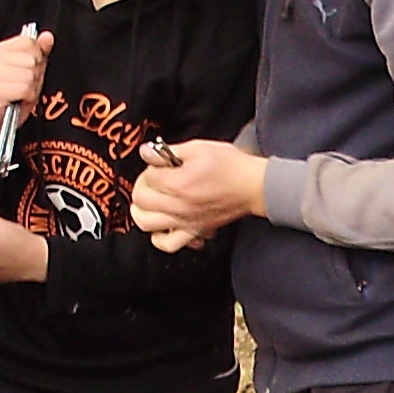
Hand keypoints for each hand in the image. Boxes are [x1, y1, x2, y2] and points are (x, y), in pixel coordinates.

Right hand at [0, 29, 52, 135]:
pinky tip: (20, 100)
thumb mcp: (32, 69)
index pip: (29, 42)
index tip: (31, 70)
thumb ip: (40, 51)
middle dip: (35, 75)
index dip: (37, 57)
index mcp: (1, 49)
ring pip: (29, 74)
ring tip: (23, 94)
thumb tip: (48, 36)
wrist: (2, 120)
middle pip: (31, 59)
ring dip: (32, 88)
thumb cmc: (17, 93)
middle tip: (26, 85)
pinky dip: (27, 97)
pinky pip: (24, 89)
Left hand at [131, 141, 266, 251]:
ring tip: (151, 202)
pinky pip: (167, 244)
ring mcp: (185, 222)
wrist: (253, 186)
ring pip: (146, 224)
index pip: (146, 177)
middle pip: (140, 201)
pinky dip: (160, 236)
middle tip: (154, 180)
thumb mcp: (198, 148)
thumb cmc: (230, 166)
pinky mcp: (193, 232)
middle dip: (143, 187)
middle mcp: (178, 206)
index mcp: (178, 183)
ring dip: (143, 211)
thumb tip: (146, 152)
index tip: (161, 164)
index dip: (152, 167)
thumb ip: (168, 151)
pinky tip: (165, 224)